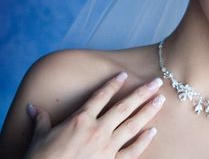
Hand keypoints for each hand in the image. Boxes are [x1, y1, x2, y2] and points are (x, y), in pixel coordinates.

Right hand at [24, 72, 165, 158]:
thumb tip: (31, 108)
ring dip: (148, 111)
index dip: (113, 84)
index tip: (125, 74)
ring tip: (160, 100)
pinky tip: (153, 132)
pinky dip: (144, 141)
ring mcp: (106, 147)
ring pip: (132, 125)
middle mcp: (97, 130)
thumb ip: (41, 120)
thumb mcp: (39, 137)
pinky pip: (132, 151)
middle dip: (142, 93)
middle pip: (124, 106)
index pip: (101, 96)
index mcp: (80, 119)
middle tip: (157, 82)